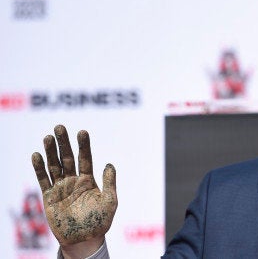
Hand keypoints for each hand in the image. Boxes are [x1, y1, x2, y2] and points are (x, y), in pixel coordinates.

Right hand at [31, 125, 116, 255]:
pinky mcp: (49, 197)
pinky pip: (43, 180)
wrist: (84, 239)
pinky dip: (39, 168)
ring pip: (54, 166)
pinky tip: (37, 155)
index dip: (84, 146)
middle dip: (64, 143)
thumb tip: (109, 164)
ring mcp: (61, 188)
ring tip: (48, 137)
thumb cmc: (100, 222)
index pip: (85, 158)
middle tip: (60, 127)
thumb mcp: (110, 201)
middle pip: (67, 158)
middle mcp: (74, 181)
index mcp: (89, 180)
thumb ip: (109, 183)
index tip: (82, 131)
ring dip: (50, 152)